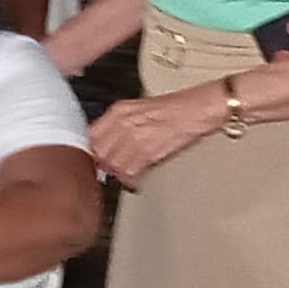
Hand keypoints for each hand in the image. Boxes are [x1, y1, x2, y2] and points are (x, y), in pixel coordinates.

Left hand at [86, 90, 213, 182]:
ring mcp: (135, 138)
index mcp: (119, 110)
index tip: (95, 156)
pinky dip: (130, 179)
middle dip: (103, 163)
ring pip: (112, 164)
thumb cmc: (174, 108)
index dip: (92, 149)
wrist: (197, 109)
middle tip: (108, 169)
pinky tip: (134, 178)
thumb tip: (105, 142)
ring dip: (116, 172)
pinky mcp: (149, 152)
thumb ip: (118, 124)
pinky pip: (129, 172)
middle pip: (99, 152)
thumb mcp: (138, 109)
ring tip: (123, 174)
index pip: (91, 135)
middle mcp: (124, 123)